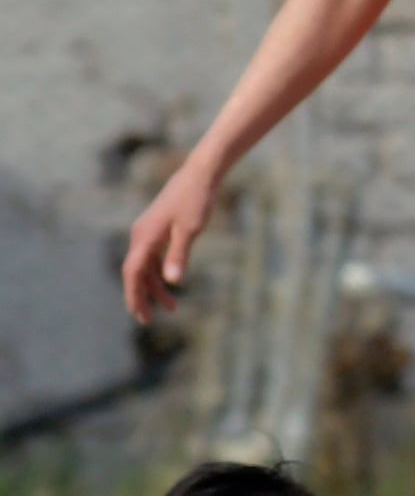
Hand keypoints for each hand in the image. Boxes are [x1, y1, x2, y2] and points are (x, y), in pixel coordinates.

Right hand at [122, 163, 221, 325]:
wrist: (199, 175)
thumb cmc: (196, 200)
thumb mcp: (190, 230)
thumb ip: (179, 255)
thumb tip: (173, 281)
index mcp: (144, 237)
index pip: (132, 273)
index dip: (134, 296)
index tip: (139, 316)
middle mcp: (140, 235)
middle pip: (135, 273)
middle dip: (141, 297)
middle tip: (149, 320)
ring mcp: (147, 232)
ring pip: (145, 266)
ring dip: (155, 287)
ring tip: (172, 307)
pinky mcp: (157, 229)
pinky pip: (152, 257)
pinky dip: (160, 272)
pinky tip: (171, 283)